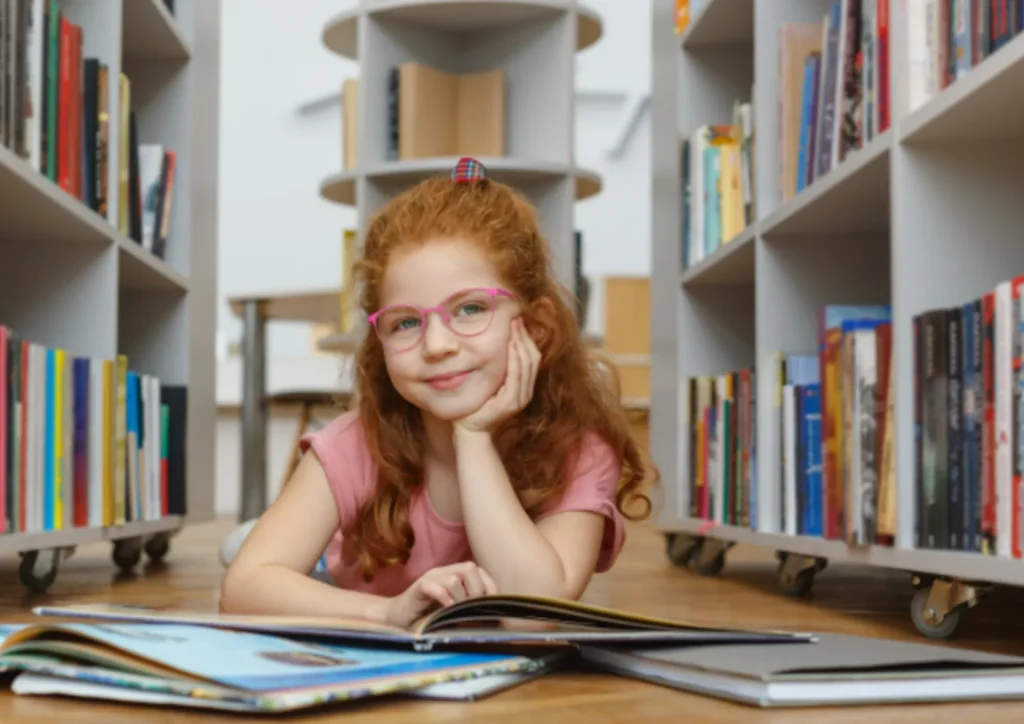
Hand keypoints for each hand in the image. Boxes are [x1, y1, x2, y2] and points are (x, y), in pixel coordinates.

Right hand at [384, 561, 498, 627]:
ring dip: (460, 598)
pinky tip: (445, 610)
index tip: (490, 607)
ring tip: (457, 612)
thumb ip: (470, 607)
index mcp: (456, 574)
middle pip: (470, 568)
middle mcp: (444, 572)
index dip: (489, 587)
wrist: (397, 617)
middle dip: (475, 591)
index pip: (480, 571)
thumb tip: (495, 617)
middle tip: (471, 610)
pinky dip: (443, 598)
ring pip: (454, 578)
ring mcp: (431, 578)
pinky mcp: (418, 587)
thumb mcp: (454, 610)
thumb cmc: (428, 616)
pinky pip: (434, 586)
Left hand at [455, 318, 539, 433]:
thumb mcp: (491, 383)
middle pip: (533, 358)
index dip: (527, 338)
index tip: (518, 321)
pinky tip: (510, 346)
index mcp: (523, 387)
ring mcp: (520, 398)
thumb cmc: (477, 405)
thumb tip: (498, 345)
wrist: (470, 430)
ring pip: (527, 365)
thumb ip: (499, 369)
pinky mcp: (511, 403)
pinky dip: (515, 360)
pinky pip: (517, 376)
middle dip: (525, 337)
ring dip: (521, 344)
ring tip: (514, 328)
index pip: (532, 358)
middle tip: (516, 319)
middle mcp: (526, 392)